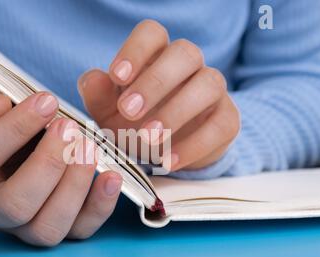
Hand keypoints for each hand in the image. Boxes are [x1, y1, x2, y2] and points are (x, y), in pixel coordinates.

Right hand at [0, 81, 121, 245]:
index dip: (14, 129)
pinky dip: (100, 206)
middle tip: (70, 128)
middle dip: (48, 165)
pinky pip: (80, 231)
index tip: (46, 101)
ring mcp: (22, 228)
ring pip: (46, 228)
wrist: (11, 146)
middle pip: (14, 206)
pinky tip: (112, 176)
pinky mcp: (57, 229)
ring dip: (74, 186)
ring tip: (90, 148)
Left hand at [78, 20, 239, 170]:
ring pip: (209, 84)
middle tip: (128, 111)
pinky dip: (194, 145)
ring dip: (177, 111)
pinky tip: (167, 160)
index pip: (152, 33)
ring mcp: (212, 90)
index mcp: (157, 55)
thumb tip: (93, 79)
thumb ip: (98, 95)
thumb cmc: (133, 123)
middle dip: (156, 81)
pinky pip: (220, 125)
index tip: (117, 76)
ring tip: (148, 138)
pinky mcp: (227, 120)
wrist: (164, 152)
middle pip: (185, 53)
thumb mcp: (108, 112)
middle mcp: (189, 66)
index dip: (136, 50)